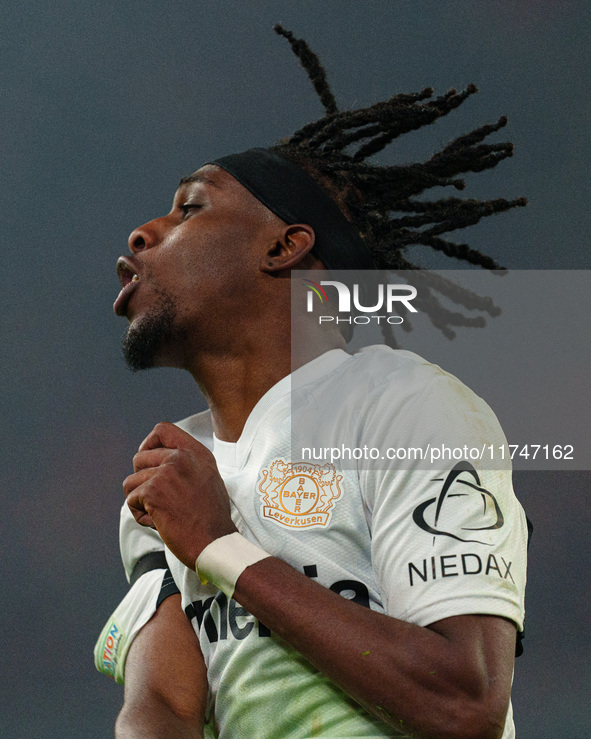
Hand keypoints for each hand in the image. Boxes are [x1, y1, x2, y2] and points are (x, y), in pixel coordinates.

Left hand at [123, 422, 236, 567]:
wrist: (215, 542)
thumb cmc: (212, 517)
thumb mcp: (208, 478)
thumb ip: (187, 464)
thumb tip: (158, 461)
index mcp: (196, 452)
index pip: (162, 429)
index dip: (148, 444)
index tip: (148, 462)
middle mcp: (181, 457)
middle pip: (140, 458)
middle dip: (141, 481)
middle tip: (157, 500)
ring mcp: (166, 472)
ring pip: (131, 482)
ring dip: (140, 501)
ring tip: (161, 514)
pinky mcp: (153, 491)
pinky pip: (131, 500)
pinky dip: (141, 516)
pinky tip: (160, 523)